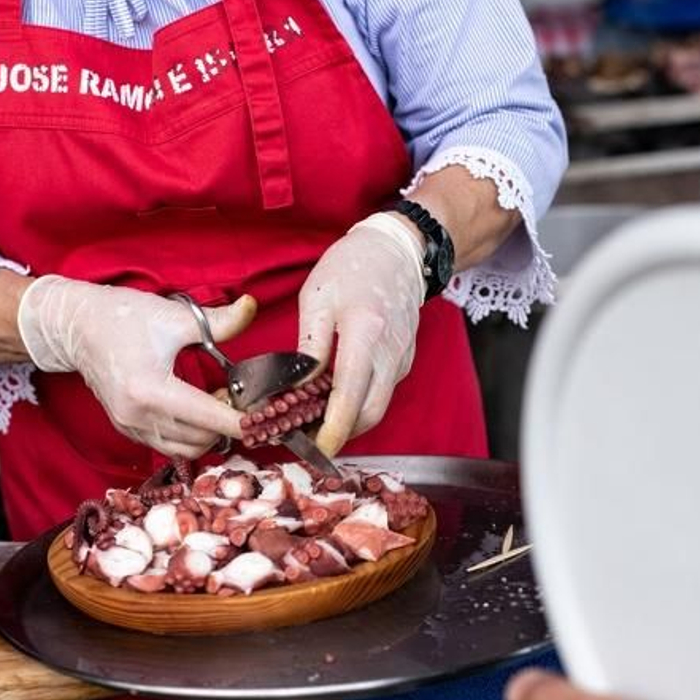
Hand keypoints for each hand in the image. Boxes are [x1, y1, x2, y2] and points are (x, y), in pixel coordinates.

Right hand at [18, 276, 251, 458]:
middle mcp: (138, 417)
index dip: (243, 421)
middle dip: (228, 424)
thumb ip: (220, 321)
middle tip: (239, 395)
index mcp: (150, 389)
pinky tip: (197, 407)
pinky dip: (191, 434)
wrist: (75, 326)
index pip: (209, 418)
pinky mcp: (127, 429)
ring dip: (209, 432)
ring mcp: (130, 427)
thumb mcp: (175, 315)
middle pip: (202, 439)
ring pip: (187, 449)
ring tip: (216, 399)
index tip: (267, 418)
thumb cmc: (121, 316)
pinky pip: (169, 446)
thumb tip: (252, 308)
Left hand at [297, 214, 426, 456]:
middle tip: (308, 439)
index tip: (316, 448)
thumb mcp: (317, 299)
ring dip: (350, 422)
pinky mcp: (404, 362)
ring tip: (316, 422)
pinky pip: (382, 394)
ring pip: (377, 407)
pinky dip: (360, 406)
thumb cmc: (353, 267)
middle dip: (340, 434)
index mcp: (365, 334)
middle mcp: (390, 353)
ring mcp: (402, 359)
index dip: (334, 428)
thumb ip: (309, 347)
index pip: (350, 395)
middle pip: (369, 414)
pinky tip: (336, 401)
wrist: (397, 251)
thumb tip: (296, 388)